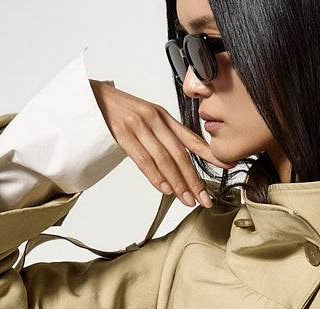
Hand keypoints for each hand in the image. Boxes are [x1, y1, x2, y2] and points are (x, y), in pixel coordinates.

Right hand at [89, 80, 237, 209]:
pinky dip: (156, 176)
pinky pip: (143, 159)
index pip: (191, 139)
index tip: (227, 167)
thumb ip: (163, 137)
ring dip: (177, 183)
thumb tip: (179, 164)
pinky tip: (166, 189)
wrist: (91, 97)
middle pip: (180, 154)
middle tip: (204, 199)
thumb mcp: (147, 119)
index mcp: (163, 117)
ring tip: (187, 200)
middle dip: (194, 179)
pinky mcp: (122, 133)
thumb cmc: (120, 111)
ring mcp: (139, 126)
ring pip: (164, 159)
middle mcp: (154, 120)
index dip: (210, 154)